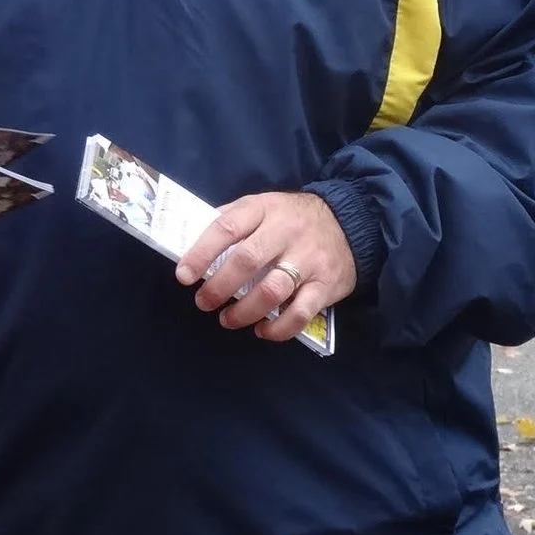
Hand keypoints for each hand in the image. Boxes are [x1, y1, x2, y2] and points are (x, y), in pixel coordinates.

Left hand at [176, 191, 356, 341]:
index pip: (227, 227)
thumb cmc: (293, 218)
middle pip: (248, 260)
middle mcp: (286, 232)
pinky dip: (278, 328)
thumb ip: (232, 219)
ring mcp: (308, 259)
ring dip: (244, 312)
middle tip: (204, 302)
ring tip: (228, 319)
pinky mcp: (325, 284)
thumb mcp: (263, 205)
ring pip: (272, 290)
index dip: (201, 253)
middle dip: (219, 287)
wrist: (350, 222)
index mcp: (264, 209)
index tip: (183, 275)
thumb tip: (192, 240)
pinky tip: (262, 330)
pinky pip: (300, 313)